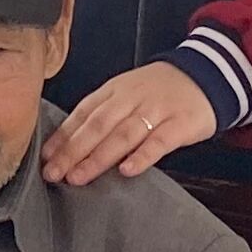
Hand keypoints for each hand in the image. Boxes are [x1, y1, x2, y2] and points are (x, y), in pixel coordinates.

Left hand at [41, 60, 219, 184]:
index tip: (46, 157)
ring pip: (123, 134)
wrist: (206, 74)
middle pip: (98, 125)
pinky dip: (142, 156)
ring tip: (79, 176)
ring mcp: (156, 110)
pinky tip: (127, 170)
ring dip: (98, 157)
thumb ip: (103, 115)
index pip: (83, 113)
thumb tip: (69, 147)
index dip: (63, 136)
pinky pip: (159, 141)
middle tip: (54, 173)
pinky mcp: (180, 123)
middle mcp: (132, 98)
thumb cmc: (160, 91)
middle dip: (73, 151)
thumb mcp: (127, 93)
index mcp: (115, 91)